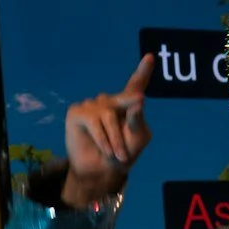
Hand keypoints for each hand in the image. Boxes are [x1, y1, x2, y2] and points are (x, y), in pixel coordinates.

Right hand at [59, 53, 154, 207]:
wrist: (102, 171)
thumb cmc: (123, 155)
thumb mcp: (137, 139)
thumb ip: (138, 120)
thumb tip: (139, 100)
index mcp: (128, 105)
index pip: (136, 85)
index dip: (143, 71)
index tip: (150, 57)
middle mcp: (109, 101)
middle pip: (125, 99)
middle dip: (128, 120)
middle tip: (127, 147)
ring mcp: (92, 104)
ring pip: (108, 115)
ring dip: (115, 139)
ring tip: (116, 154)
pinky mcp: (77, 112)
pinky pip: (93, 121)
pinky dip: (102, 139)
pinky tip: (105, 148)